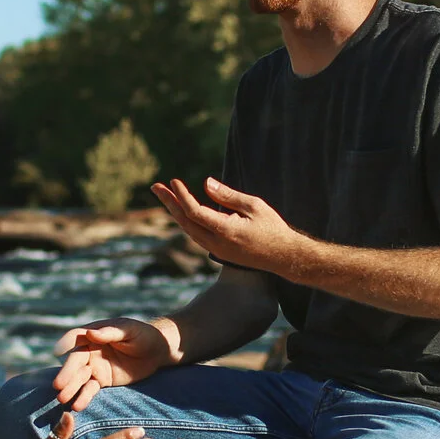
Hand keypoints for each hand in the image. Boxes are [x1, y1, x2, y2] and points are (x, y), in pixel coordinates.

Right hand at [53, 317, 172, 411]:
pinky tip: (77, 406)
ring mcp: (95, 367)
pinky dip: (84, 397)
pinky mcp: (102, 381)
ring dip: (71, 388)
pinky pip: (90, 389)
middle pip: (75, 361)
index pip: (76, 336)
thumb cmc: (143, 334)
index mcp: (94, 333)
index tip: (58, 352)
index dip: (66, 342)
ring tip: (63, 399)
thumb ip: (111, 332)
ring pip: (79, 378)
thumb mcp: (130, 330)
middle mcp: (90, 350)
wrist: (158, 351)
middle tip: (58, 386)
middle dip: (66, 374)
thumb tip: (92, 333)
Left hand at [152, 178, 303, 274]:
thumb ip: (228, 196)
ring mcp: (216, 250)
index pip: (195, 213)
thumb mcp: (254, 206)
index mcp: (226, 231)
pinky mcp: (219, 252)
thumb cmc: (272, 228)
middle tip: (155, 186)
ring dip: (176, 212)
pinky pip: (196, 235)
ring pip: (189, 230)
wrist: (284, 257)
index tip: (174, 181)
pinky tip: (182, 210)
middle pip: (185, 222)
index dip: (182, 196)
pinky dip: (186, 221)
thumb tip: (206, 183)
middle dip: (169, 203)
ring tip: (165, 195)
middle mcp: (217, 244)